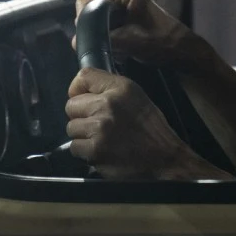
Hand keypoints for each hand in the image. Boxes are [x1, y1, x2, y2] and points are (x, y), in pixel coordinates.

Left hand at [65, 67, 230, 179]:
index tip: (84, 98)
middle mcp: (108, 104)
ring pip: (72, 128)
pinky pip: (75, 147)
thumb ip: (111, 89)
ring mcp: (100, 128)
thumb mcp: (137, 97)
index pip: (84, 76)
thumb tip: (82, 88)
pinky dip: (86, 151)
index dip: (78, 89)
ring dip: (83, 135)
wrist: (164, 159)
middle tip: (99, 124)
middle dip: (82, 115)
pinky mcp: (95, 150)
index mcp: (121, 88)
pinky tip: (102, 150)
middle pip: (71, 105)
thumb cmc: (150, 129)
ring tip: (103, 138)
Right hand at [73, 0, 207, 69]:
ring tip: (118, 48)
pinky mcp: (122, 15)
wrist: (181, 49)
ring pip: (95, 21)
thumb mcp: (131, 41)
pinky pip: (104, 26)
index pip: (86, 2)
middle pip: (88, 11)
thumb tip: (76, 42)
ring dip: (101, 36)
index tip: (93, 39)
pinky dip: (108, 38)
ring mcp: (120, 2)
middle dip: (94, 31)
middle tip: (107, 46)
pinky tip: (120, 49)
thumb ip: (104, 39)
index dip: (85, 22)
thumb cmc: (163, 41)